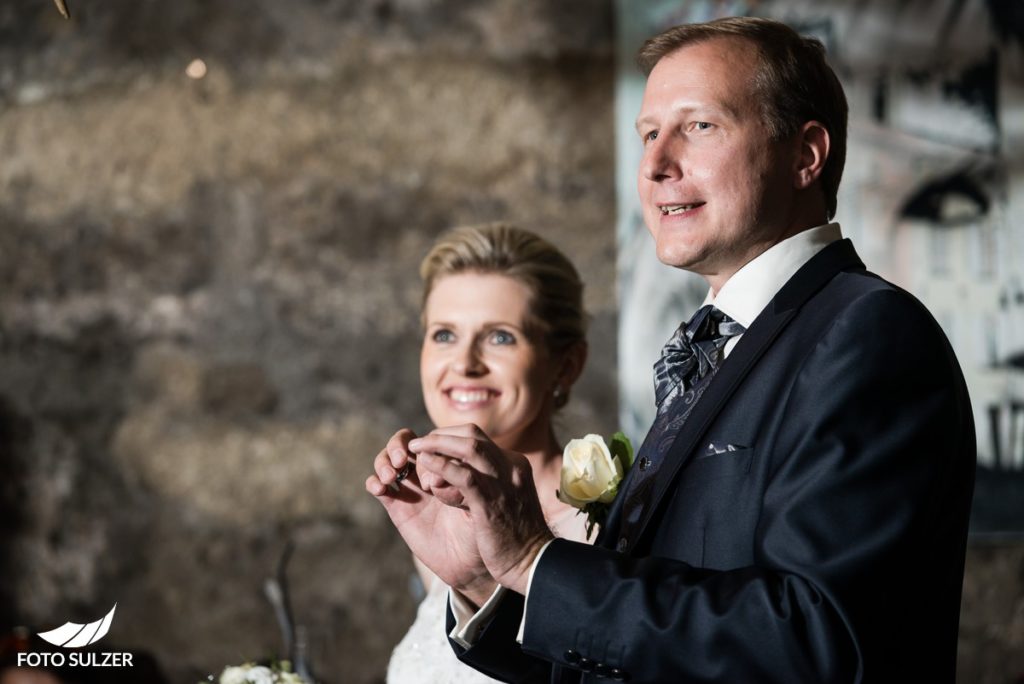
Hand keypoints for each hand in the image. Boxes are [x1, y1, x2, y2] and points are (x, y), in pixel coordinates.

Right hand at [366, 429, 495, 603]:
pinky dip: (374, 482)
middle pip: (404, 442)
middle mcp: (429, 472)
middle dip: (398, 444)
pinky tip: (381, 488)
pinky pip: (378, 488)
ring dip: (384, 461)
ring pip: (387, 461)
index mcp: (450, 464)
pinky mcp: (397, 508)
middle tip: (402, 458)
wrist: (473, 564)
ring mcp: (411, 488)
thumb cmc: (485, 528)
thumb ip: (469, 482)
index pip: (433, 438)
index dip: (430, 441)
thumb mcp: (482, 501)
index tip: (435, 456)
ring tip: (391, 475)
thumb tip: (452, 465)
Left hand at [410, 424, 554, 594]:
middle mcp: (510, 468)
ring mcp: (503, 483)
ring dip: (437, 445)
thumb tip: (460, 472)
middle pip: (472, 436)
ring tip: (414, 449)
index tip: (429, 446)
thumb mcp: (506, 498)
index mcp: (514, 465)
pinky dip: (442, 467)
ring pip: (469, 448)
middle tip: (416, 444)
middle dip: (439, 436)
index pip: (478, 437)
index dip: (449, 437)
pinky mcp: (492, 503)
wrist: (534, 563)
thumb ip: (488, 482)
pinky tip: (426, 467)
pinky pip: (464, 476)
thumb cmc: (516, 537)